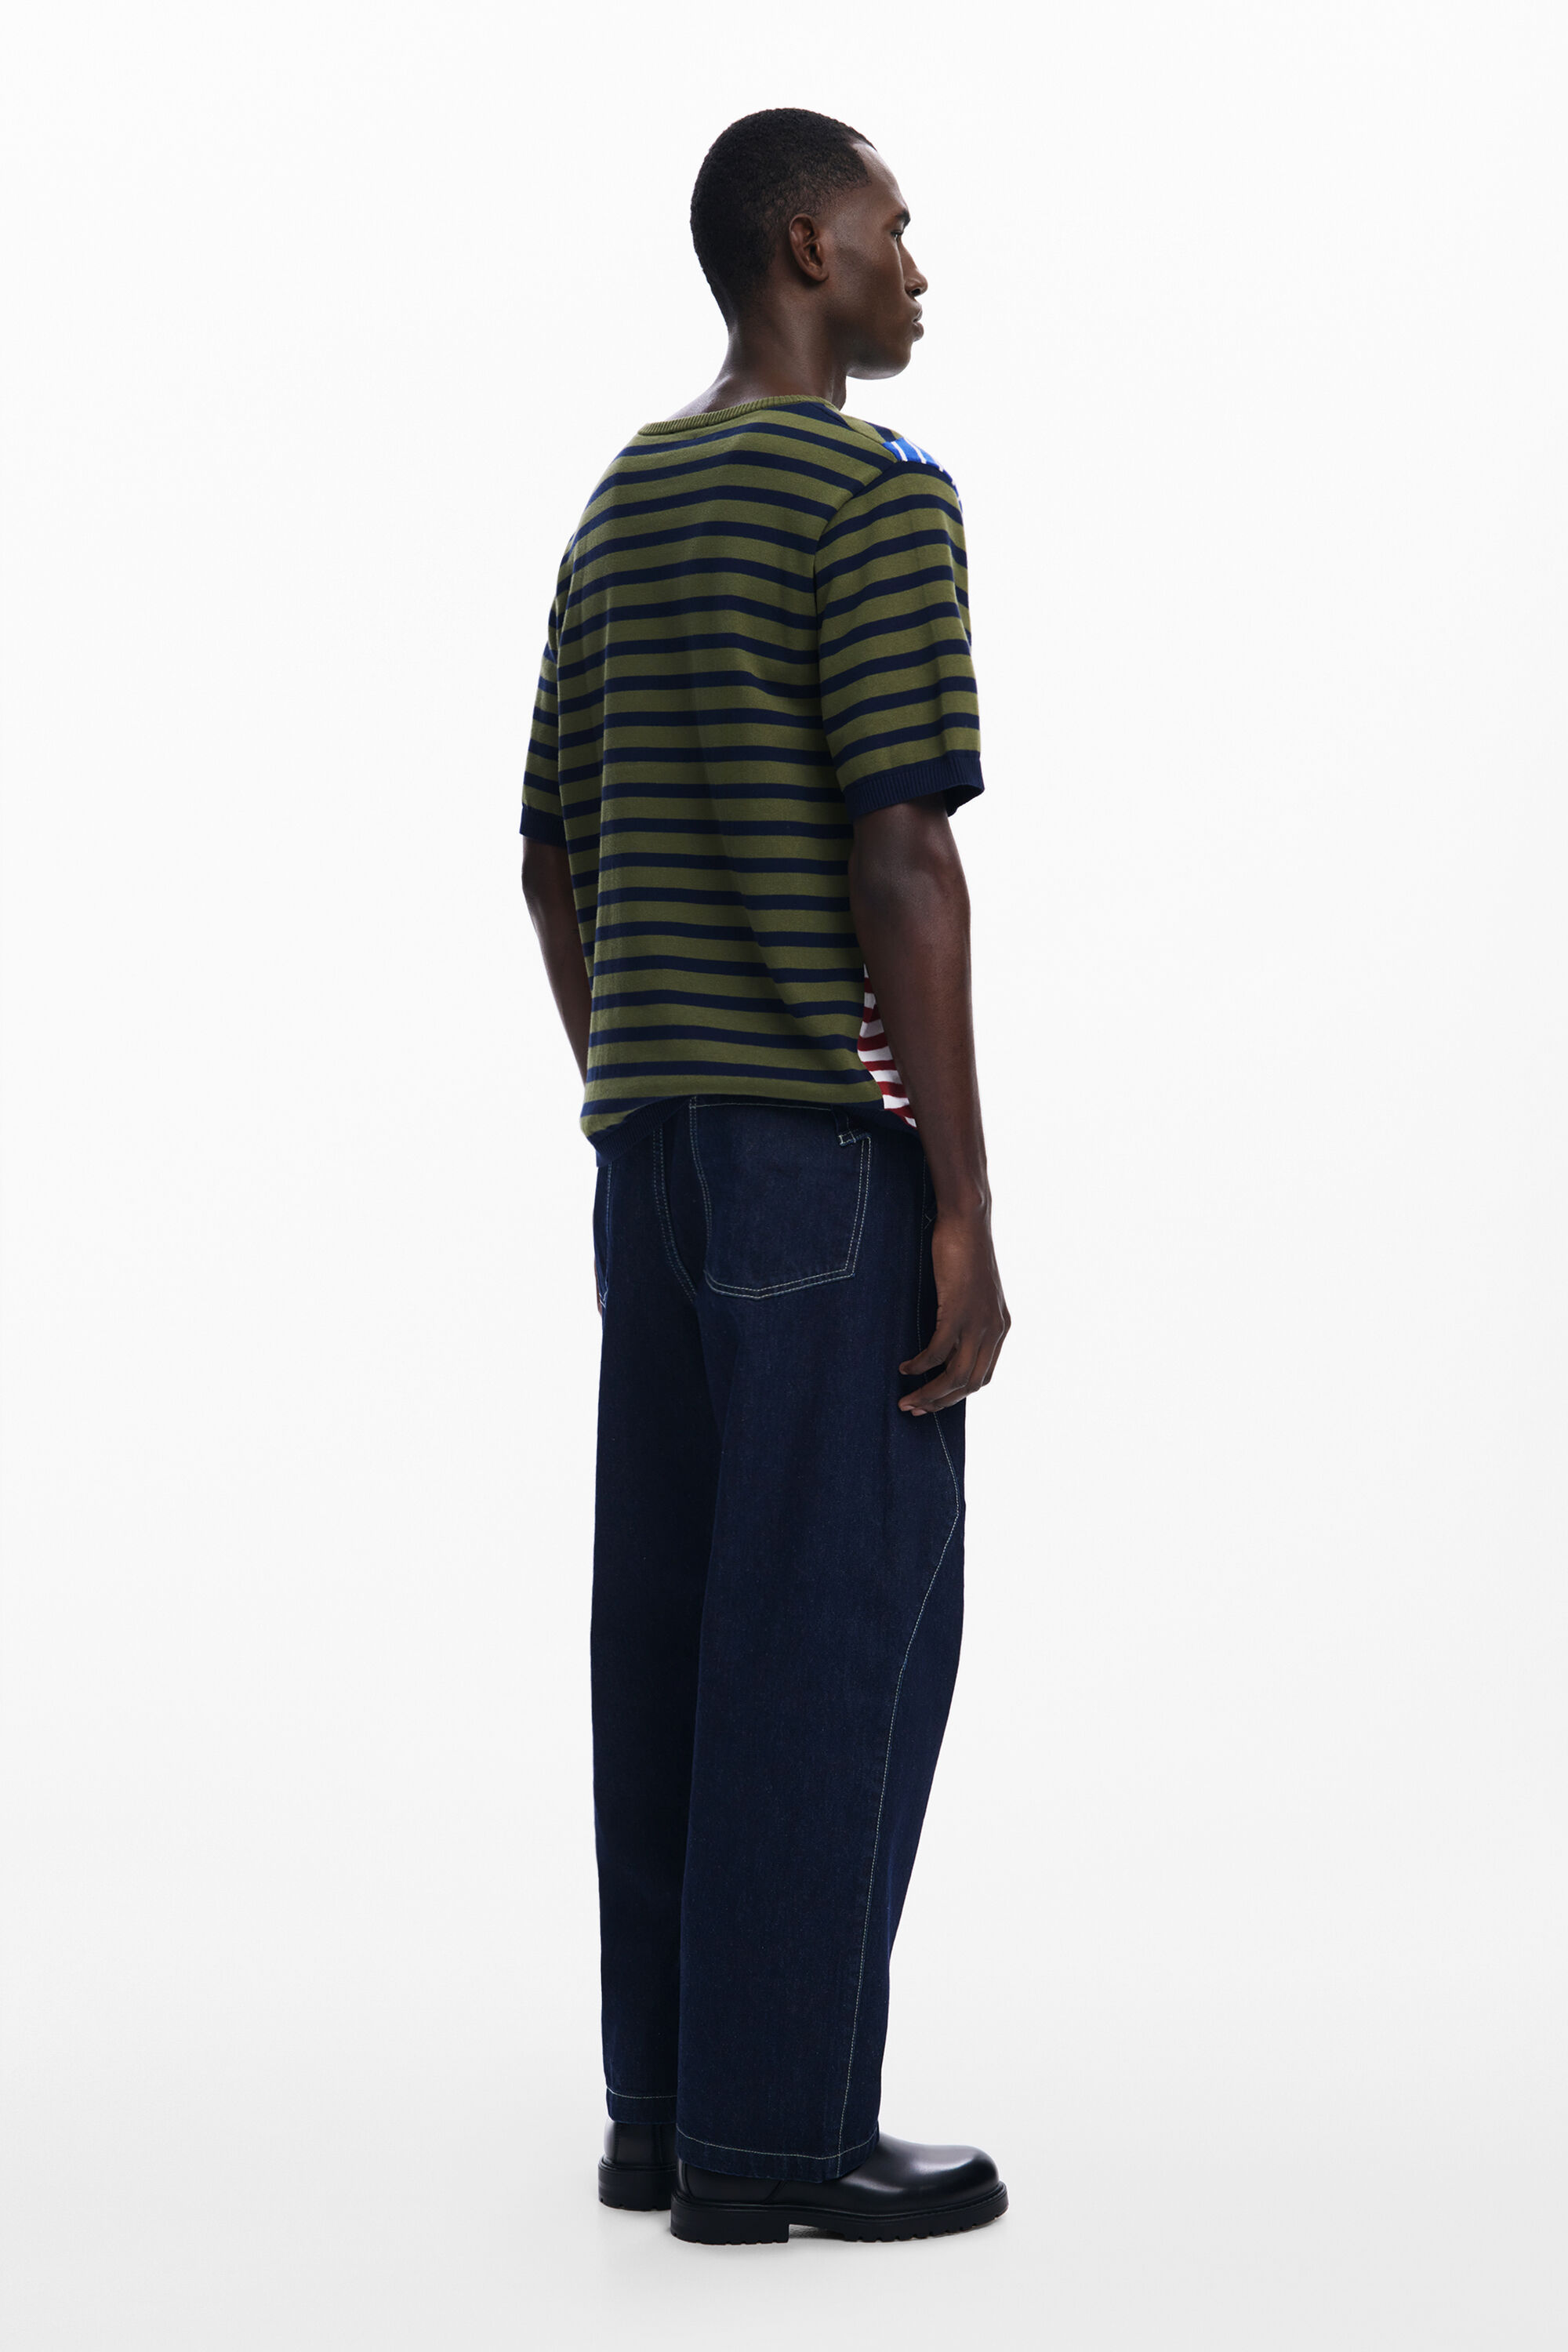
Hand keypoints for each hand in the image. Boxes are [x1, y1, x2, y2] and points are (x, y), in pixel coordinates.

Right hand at [898, 1208, 1009, 1413]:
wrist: (968, 1222)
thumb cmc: (964, 1253)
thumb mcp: (972, 1292)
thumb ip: (967, 1317)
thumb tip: (946, 1340)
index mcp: (1000, 1328)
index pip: (983, 1377)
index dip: (957, 1396)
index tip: (932, 1402)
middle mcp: (994, 1330)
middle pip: (970, 1383)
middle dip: (940, 1402)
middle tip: (914, 1408)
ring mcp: (978, 1322)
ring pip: (955, 1375)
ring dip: (929, 1393)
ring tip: (906, 1398)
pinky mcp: (958, 1311)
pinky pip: (938, 1351)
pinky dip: (920, 1365)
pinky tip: (905, 1368)